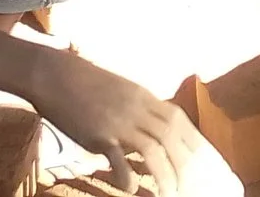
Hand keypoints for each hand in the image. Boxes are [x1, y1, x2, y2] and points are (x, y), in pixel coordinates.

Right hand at [30, 48, 229, 193]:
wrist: (56, 74)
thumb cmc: (87, 83)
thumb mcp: (122, 91)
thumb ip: (139, 108)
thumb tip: (152, 128)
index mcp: (144, 96)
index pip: (179, 119)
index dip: (193, 140)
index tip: (203, 160)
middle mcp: (137, 108)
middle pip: (171, 136)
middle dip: (184, 163)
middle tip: (190, 185)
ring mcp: (119, 121)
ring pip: (152, 149)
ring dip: (164, 174)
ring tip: (169, 193)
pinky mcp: (98, 134)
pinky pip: (118, 157)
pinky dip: (127, 175)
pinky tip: (131, 189)